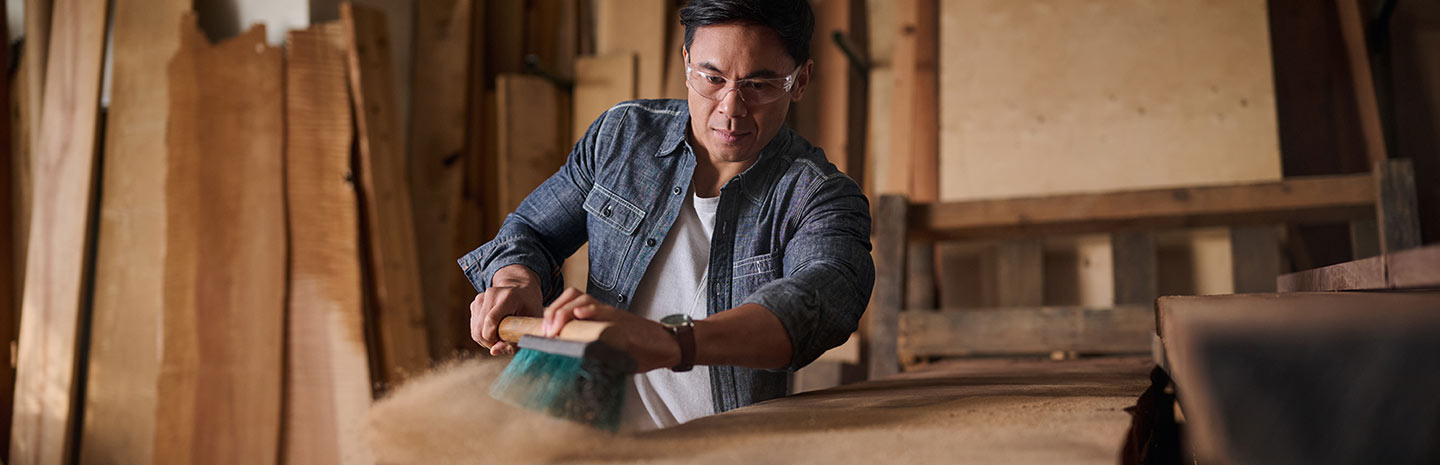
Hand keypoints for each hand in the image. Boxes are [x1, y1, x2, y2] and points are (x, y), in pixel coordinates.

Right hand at [470, 265, 543, 355]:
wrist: (522, 290)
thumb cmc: (529, 308)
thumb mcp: (529, 323)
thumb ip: (514, 340)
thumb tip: (494, 352)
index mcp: (508, 297)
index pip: (491, 321)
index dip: (493, 338)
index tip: (502, 343)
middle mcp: (491, 294)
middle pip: (480, 328)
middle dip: (489, 342)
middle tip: (502, 343)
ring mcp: (481, 297)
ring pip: (475, 329)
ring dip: (485, 339)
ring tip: (500, 337)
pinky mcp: (475, 302)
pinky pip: (474, 326)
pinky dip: (482, 333)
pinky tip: (495, 330)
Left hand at [542, 288, 681, 371]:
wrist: (666, 345)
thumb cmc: (638, 350)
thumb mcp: (611, 349)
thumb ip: (592, 351)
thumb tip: (571, 372)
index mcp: (597, 316)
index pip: (569, 302)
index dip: (553, 312)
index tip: (543, 332)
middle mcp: (602, 311)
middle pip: (572, 296)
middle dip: (554, 311)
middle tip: (546, 332)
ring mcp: (611, 315)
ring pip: (582, 300)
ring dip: (564, 311)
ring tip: (555, 328)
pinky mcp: (621, 323)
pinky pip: (603, 312)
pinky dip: (589, 310)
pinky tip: (579, 314)